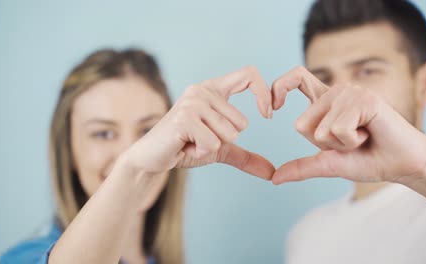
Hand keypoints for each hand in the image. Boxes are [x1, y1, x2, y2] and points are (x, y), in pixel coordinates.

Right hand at [124, 66, 274, 179]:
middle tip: (200, 138)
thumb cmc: (186, 147)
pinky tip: (185, 146)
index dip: (264, 92)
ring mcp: (193, 102)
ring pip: (229, 134)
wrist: (153, 158)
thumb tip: (273, 172)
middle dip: (225, 140)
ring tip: (192, 141)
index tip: (269, 114)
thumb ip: (246, 156)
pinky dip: (201, 152)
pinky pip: (213, 144)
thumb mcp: (221, 149)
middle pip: (242, 122)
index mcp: (213, 89)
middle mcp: (202, 90)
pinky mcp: (185, 118)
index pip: (249, 75)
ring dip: (212, 146)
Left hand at [271, 66, 425, 183]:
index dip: (278, 88)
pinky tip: (370, 134)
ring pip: (320, 130)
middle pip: (301, 124)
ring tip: (362, 137)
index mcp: (325, 101)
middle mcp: (335, 92)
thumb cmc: (369, 159)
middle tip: (351, 140)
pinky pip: (338, 129)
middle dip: (323, 145)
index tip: (271, 109)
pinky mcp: (364, 99)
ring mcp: (350, 93)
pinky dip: (352, 141)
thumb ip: (302, 167)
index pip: (295, 78)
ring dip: (341, 144)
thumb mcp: (329, 163)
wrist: (403, 164)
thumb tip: (274, 178)